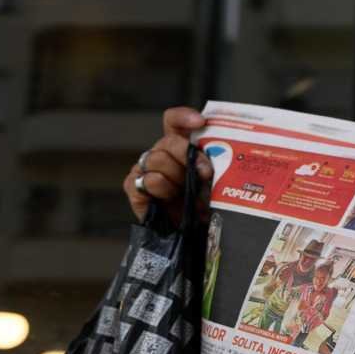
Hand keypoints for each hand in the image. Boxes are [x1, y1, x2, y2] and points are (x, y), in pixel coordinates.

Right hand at [123, 106, 213, 222]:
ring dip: (175, 176)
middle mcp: (162, 155)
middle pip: (168, 141)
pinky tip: (168, 196)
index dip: (184, 117)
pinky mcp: (135, 188)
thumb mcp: (215, 184)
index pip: (174, 122)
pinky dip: (158, 187)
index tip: (200, 122)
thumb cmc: (205, 207)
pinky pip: (143, 179)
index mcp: (180, 148)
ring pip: (156, 159)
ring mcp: (146, 170)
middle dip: (188, 155)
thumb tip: (219, 160)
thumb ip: (214, 167)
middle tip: (206, 173)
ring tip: (185, 192)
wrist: (192, 236)